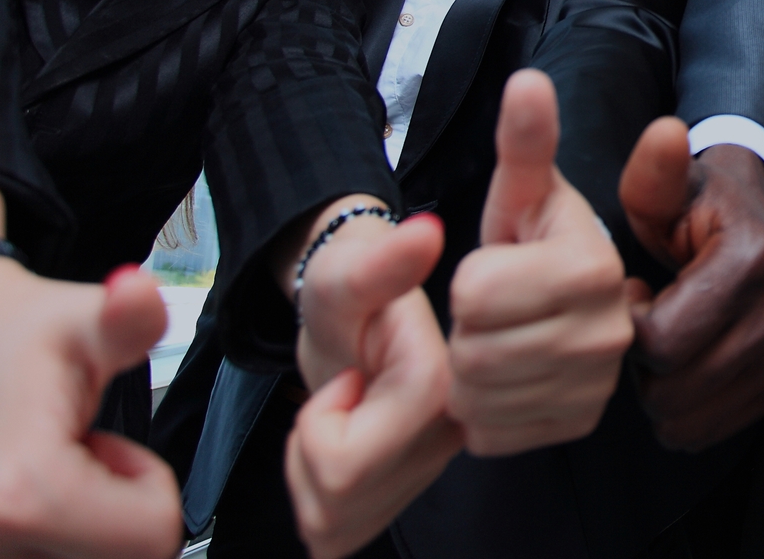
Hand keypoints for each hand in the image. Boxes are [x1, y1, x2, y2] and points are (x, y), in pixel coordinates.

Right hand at [0, 252, 181, 557]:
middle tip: (74, 461)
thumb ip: (129, 321)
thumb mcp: (79, 318)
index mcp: (14, 493)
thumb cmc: (3, 336)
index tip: (105, 446)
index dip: (148, 486)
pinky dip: (40, 546)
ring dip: (76, 533)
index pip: (152, 539)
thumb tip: (139, 293)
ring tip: (43, 477)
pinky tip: (19, 502)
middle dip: (112, 516)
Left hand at [287, 212, 460, 558]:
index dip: (335, 408)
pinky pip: (335, 536)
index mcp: (452, 383)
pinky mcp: (401, 499)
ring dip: (307, 467)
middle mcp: (456, 433)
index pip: (382, 437)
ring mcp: (431, 470)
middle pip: (350, 488)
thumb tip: (424, 234)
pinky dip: (312, 494)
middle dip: (312, 442)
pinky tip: (334, 444)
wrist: (354, 318)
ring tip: (332, 415)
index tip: (349, 373)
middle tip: (333, 395)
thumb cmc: (350, 288)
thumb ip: (382, 261)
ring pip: (337, 520)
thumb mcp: (347, 269)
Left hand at [444, 69, 632, 454]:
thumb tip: (527, 80)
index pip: (475, 292)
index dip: (467, 280)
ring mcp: (596, 387)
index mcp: (594, 267)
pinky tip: (502, 377)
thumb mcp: (524, 189)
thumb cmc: (533, 239)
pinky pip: (489, 431)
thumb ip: (525, 141)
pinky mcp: (576, 426)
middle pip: (473, 349)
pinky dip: (480, 410)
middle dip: (464, 329)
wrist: (562, 301)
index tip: (496, 267)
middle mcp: (608, 333)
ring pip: (477, 396)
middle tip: (491, 308)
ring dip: (467, 372)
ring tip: (495, 337)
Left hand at [619, 135, 763, 449]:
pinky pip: (714, 431)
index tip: (634, 295)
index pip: (663, 342)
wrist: (751, 223)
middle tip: (644, 323)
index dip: (629, 327)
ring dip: (660, 392)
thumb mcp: (663, 186)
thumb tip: (666, 133)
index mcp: (751, 260)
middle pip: (676, 389)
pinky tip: (684, 366)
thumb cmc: (694, 207)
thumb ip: (653, 169)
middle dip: (640, 366)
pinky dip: (686, 411)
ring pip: (692, 418)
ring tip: (662, 342)